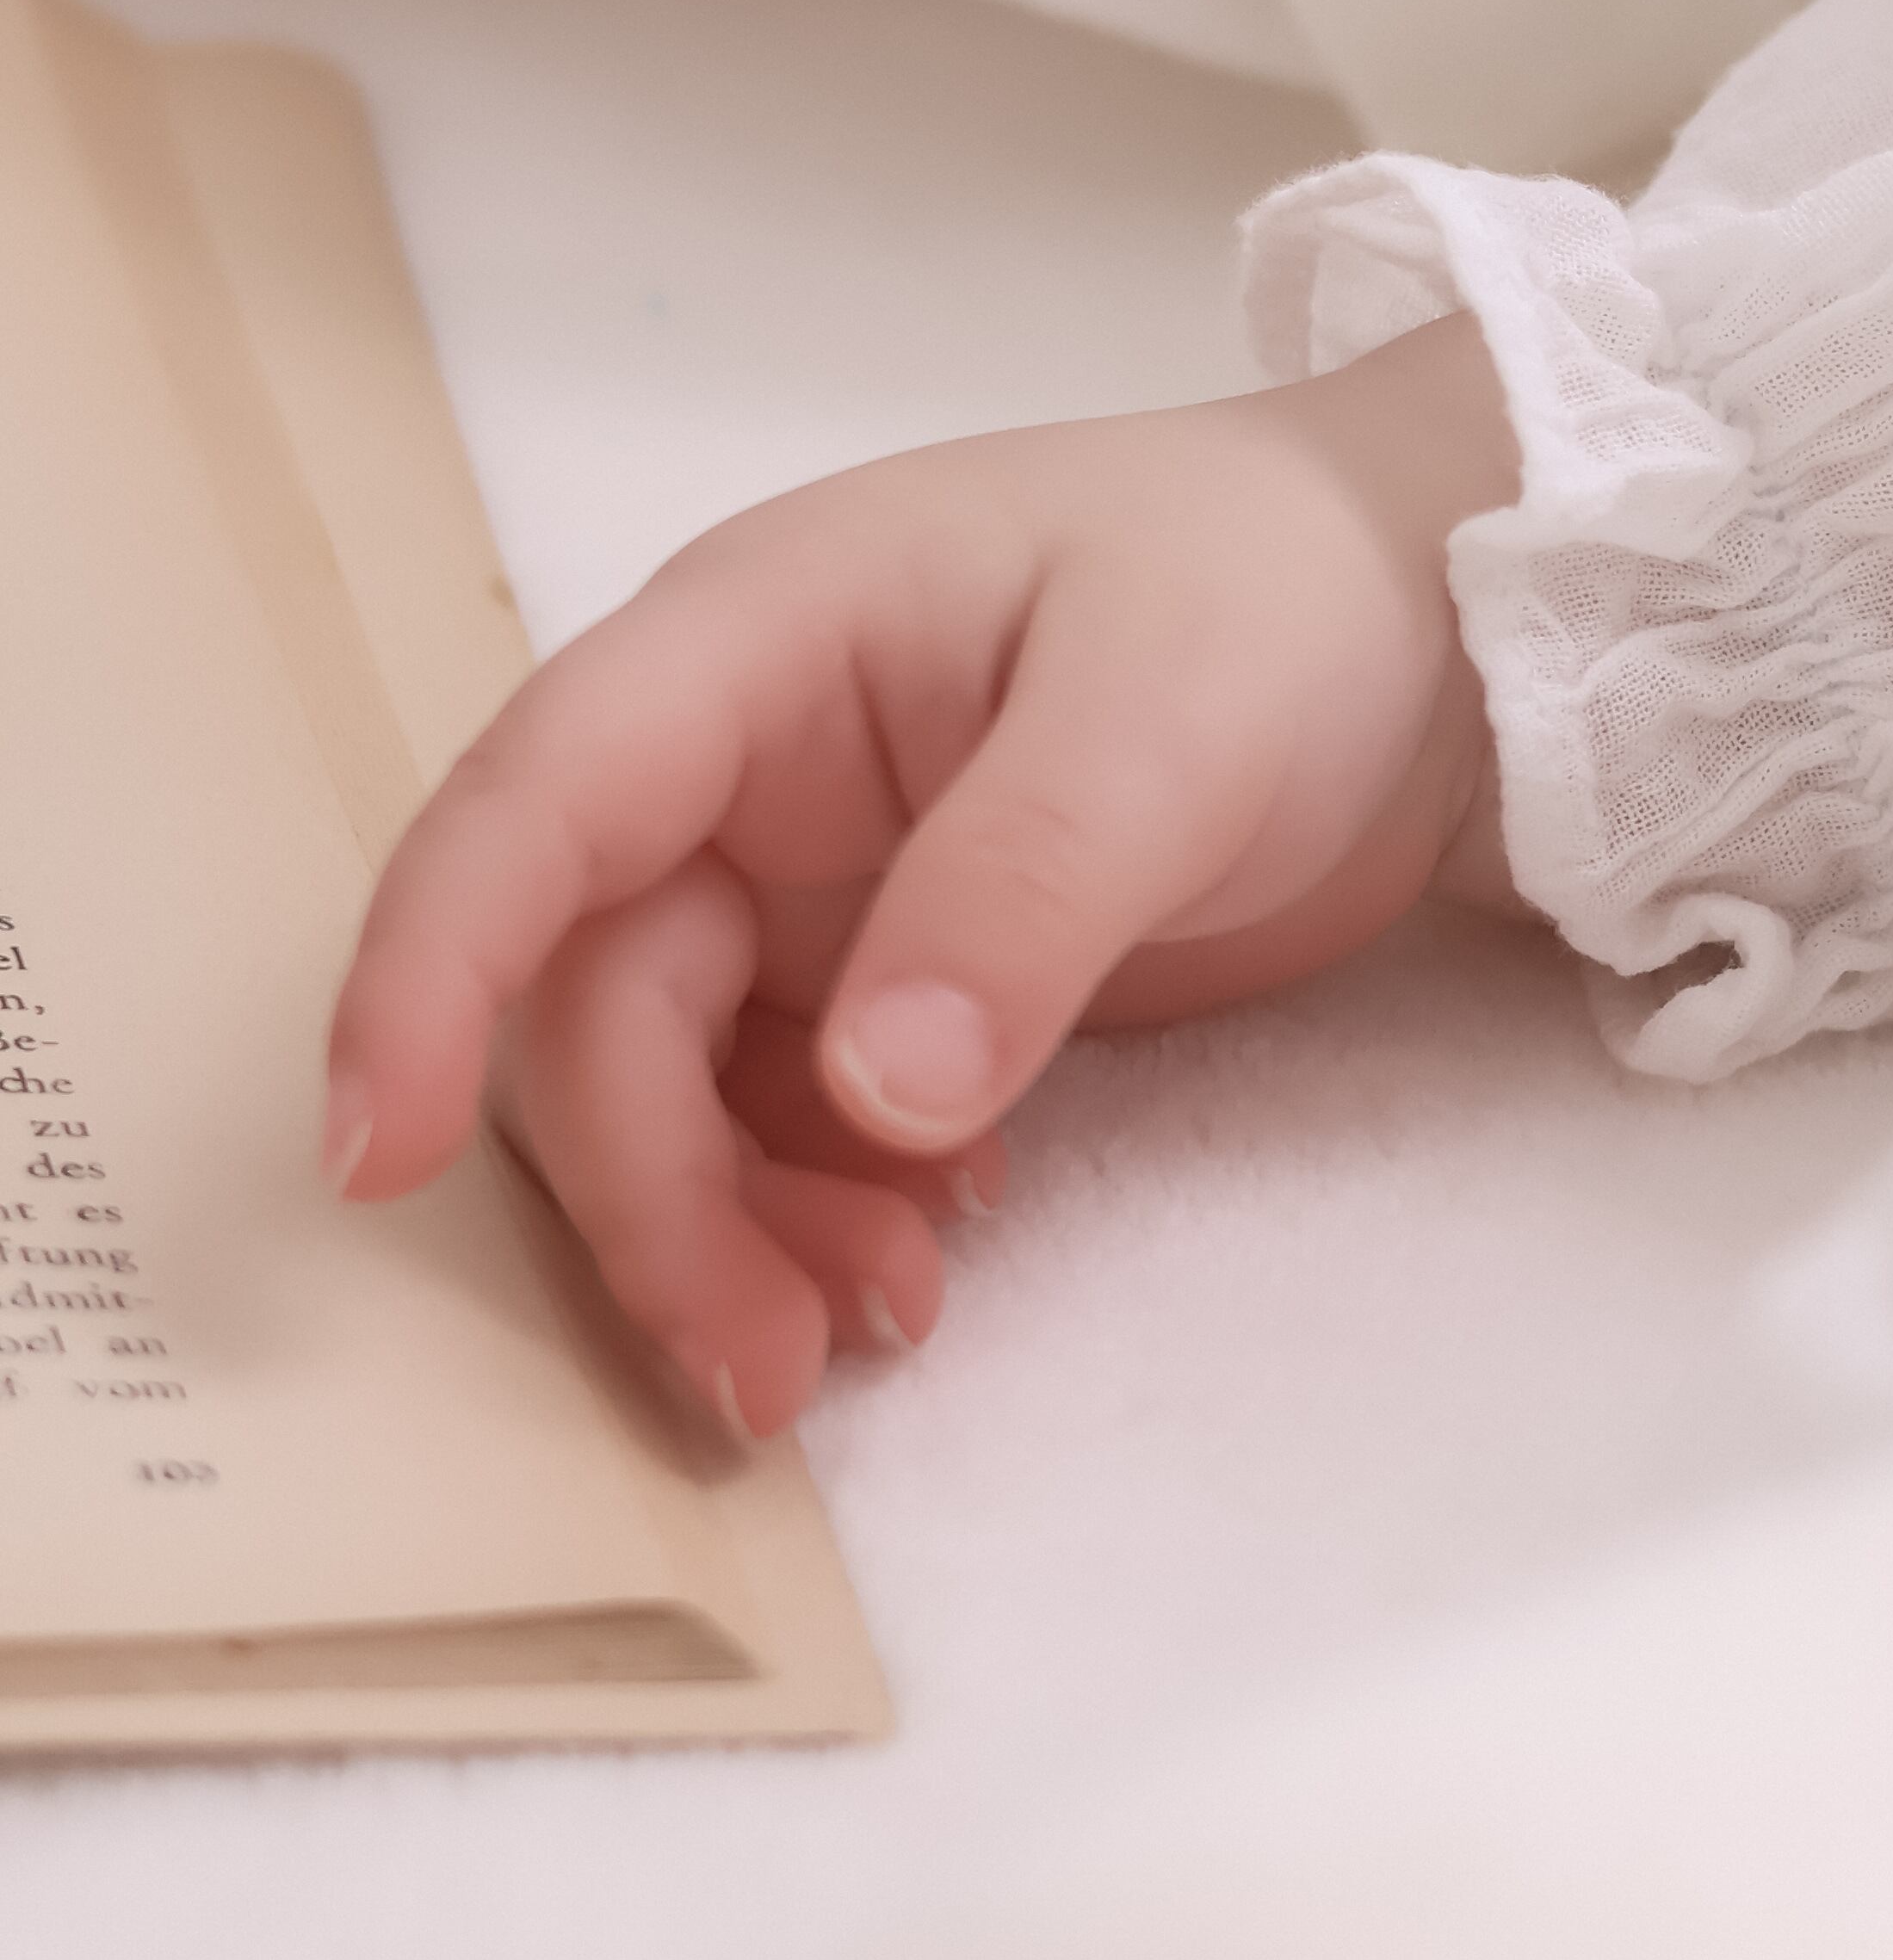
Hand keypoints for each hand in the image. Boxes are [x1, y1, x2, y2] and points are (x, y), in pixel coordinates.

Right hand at [322, 318, 1520, 1437]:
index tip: (382, 1155)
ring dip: (736, 1227)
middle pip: (601, 1003)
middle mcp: (746, 762)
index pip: (536, 809)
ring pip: (681, 1084)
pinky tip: (940, 1247)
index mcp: (762, 640)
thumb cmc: (1291, 592)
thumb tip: (877, 1093)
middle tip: (767, 1368)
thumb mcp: (1172, 718)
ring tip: (885, 1329)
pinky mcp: (893, 968)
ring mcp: (814, 872)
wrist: (1443, 628)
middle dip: (652, 1195)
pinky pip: (791, 1115)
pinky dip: (830, 1206)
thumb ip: (1020, 893)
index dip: (430, 976)